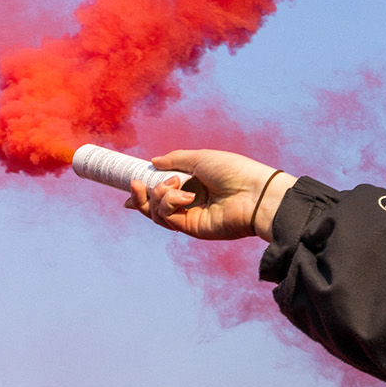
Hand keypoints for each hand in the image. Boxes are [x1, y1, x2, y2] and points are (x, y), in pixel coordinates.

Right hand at [124, 151, 296, 241]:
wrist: (254, 193)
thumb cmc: (233, 171)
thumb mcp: (200, 158)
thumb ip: (175, 160)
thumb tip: (153, 161)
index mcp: (193, 183)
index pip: (162, 188)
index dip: (145, 189)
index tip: (132, 183)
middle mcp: (189, 201)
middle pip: (153, 205)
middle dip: (140, 195)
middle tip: (137, 183)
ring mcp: (190, 216)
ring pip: (156, 212)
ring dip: (157, 196)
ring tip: (173, 185)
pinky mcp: (192, 228)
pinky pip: (167, 218)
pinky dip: (169, 204)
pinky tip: (184, 195)